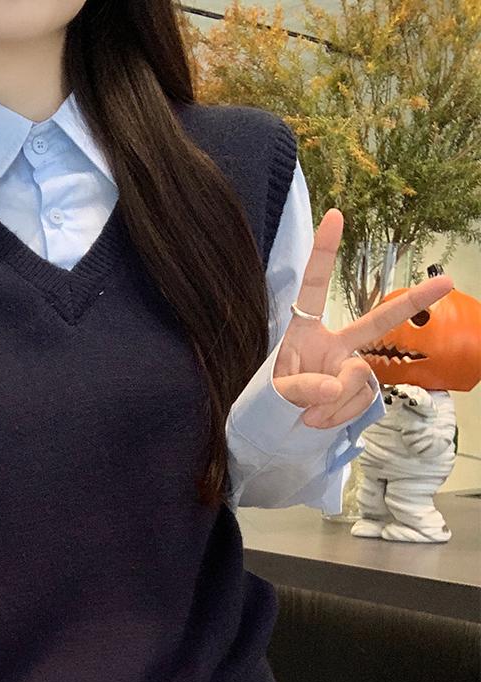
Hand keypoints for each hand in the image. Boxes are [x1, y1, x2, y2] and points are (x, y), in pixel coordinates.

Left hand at [272, 208, 453, 428]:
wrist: (276, 433)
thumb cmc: (269, 404)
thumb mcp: (274, 394)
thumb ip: (302, 388)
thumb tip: (336, 386)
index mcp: (305, 331)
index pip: (314, 287)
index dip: (324, 252)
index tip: (334, 214)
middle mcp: (333, 344)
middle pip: (376, 322)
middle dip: (412, 303)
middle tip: (446, 281)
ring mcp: (349, 368)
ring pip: (358, 379)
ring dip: (333, 402)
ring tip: (306, 415)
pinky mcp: (359, 391)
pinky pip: (361, 400)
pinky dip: (339, 415)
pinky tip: (318, 421)